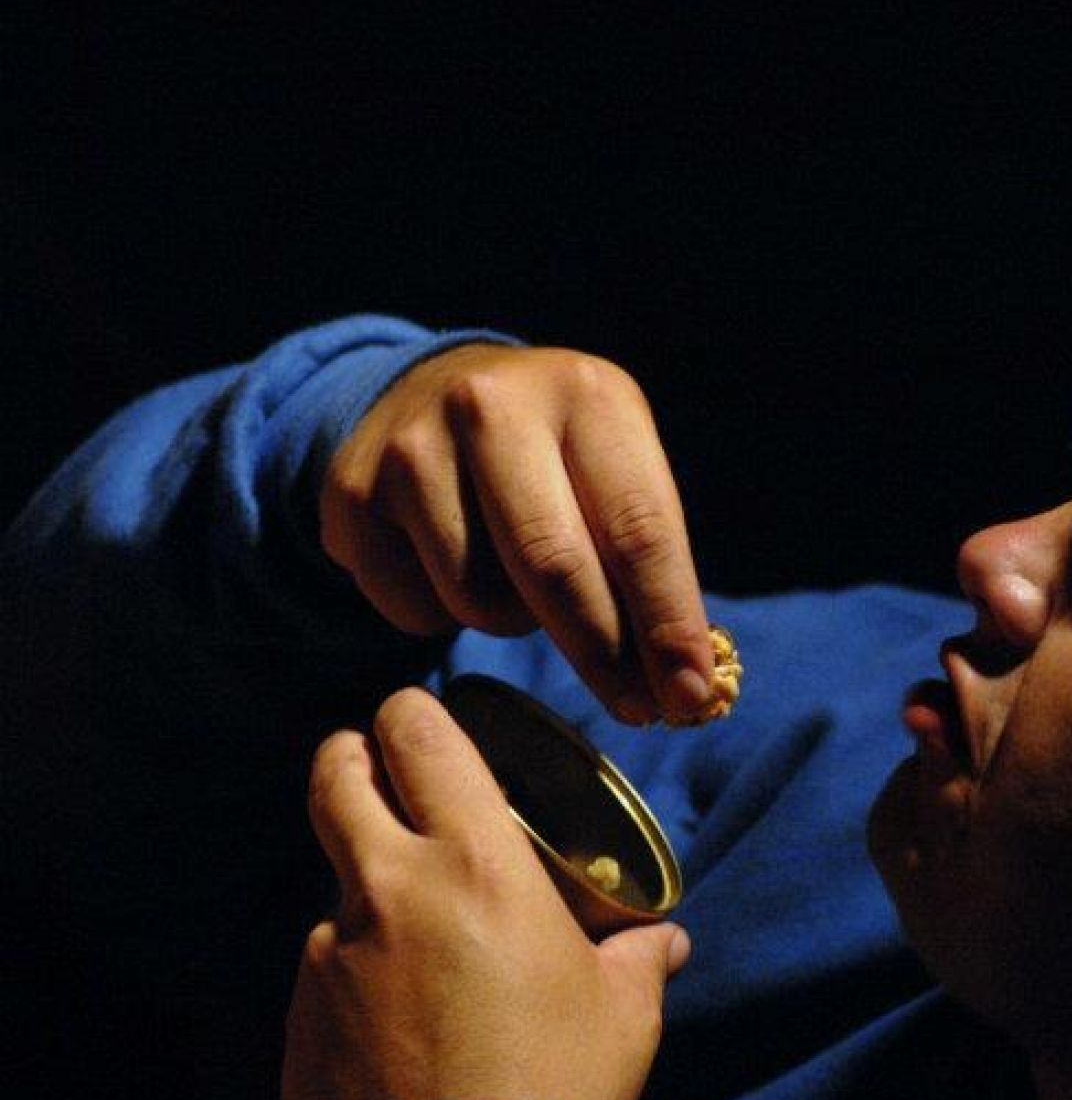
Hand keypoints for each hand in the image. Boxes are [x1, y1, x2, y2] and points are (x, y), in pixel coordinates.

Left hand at [283, 687, 690, 1099]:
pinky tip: (402, 1018)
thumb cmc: (554, 1085)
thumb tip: (664, 941)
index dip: (415, 714)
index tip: (425, 724)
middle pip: (336, 773)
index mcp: (474, 861)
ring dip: (369, 885)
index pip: (417, 734)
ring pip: (337, 878)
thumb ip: (642, 957)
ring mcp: (333, 950)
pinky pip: (326, 963)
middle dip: (354, 759)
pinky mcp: (298, 1013)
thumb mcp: (624, 1012)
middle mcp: (390, 887)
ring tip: (422, 941)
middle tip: (385, 777)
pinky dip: (357, 968)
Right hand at [322, 343, 711, 724]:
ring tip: (524, 590)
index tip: (689, 696)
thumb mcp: (617, 468)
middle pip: (555, 569)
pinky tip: (455, 571)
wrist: (433, 391)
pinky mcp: (353, 494)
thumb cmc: (557, 452)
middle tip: (637, 709)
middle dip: (604, 657)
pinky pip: (417, 611)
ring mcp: (413, 447)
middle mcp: (494, 406)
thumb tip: (680, 685)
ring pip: (481, 600)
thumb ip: (647, 561)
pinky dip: (448, 617)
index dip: (668, 624)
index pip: (639, 529)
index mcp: (587, 394)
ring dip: (518, 625)